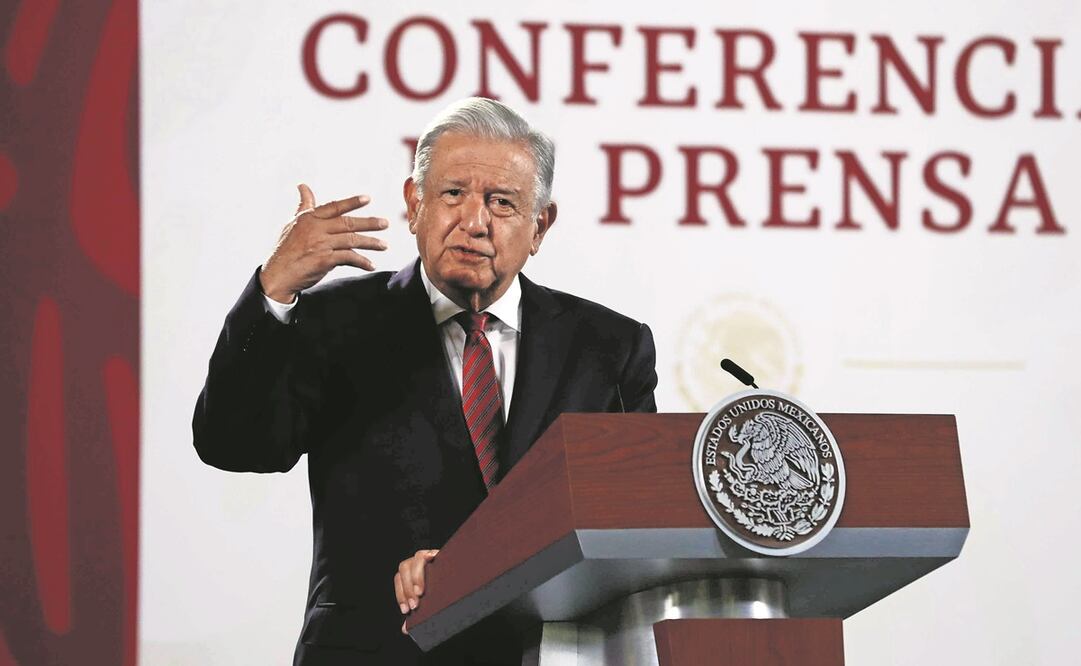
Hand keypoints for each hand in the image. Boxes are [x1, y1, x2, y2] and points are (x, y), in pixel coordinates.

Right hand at [259, 183, 389, 302]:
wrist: (277, 276)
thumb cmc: (286, 250)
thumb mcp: (292, 224)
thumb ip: (304, 206)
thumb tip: (303, 186)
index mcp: (308, 218)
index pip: (334, 207)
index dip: (351, 202)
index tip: (367, 198)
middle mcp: (315, 229)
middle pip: (347, 223)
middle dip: (369, 223)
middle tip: (385, 223)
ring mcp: (320, 244)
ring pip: (351, 240)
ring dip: (370, 243)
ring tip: (384, 245)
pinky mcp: (324, 260)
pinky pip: (349, 258)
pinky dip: (362, 261)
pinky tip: (371, 265)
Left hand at [394, 549, 437, 633]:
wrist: (463, 581)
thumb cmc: (442, 593)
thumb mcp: (428, 604)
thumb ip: (416, 614)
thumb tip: (405, 629)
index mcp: (411, 572)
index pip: (399, 579)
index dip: (400, 594)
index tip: (406, 610)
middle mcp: (417, 562)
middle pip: (404, 567)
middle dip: (407, 588)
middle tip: (415, 604)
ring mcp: (428, 556)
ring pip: (416, 558)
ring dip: (416, 576)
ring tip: (420, 592)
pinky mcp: (439, 554)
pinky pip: (429, 553)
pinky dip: (428, 556)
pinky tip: (431, 563)